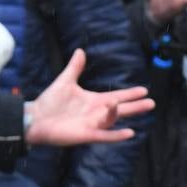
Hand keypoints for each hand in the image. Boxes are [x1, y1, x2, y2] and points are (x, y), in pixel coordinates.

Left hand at [25, 49, 152, 146]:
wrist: (35, 118)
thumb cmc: (50, 102)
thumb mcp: (65, 81)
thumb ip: (75, 67)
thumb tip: (80, 51)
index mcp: (95, 101)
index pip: (118, 96)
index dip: (130, 94)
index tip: (144, 90)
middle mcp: (97, 113)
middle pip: (122, 109)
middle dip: (136, 106)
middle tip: (151, 103)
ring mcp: (93, 124)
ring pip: (112, 119)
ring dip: (118, 113)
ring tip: (119, 105)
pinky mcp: (87, 134)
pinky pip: (105, 135)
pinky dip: (117, 135)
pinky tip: (130, 133)